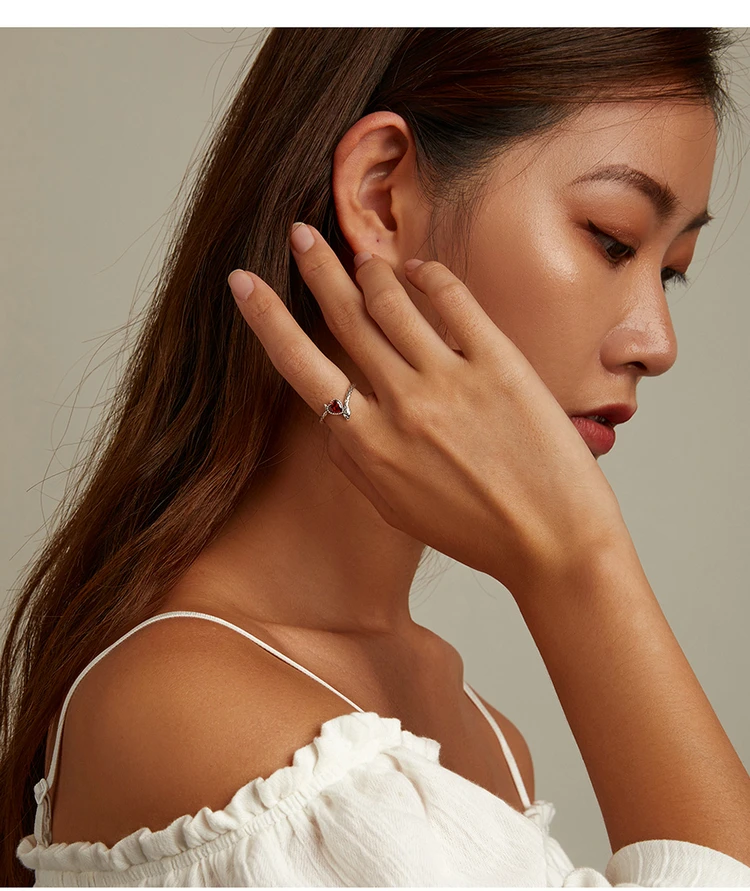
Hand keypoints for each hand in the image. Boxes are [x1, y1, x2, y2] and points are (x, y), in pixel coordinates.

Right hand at [227, 223, 630, 596]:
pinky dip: (429, 275)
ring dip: (370, 269)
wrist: (555, 545)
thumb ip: (353, 460)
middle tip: (300, 234)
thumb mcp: (394, 509)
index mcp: (368, 445)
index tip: (243, 281)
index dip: (266, 318)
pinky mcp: (499, 364)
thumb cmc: (474, 532)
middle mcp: (402, 405)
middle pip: (345, 317)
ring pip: (393, 302)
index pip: (300, 366)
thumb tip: (331, 413)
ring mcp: (450, 381)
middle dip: (316, 268)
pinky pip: (454, 301)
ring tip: (362, 255)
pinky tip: (419, 268)